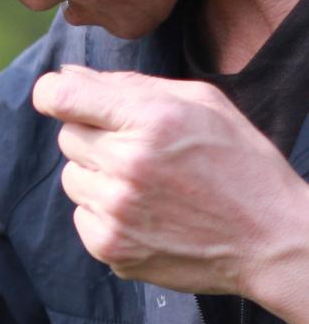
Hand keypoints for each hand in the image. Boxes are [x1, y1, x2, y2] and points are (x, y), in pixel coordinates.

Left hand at [32, 65, 308, 303]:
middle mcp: (127, 165)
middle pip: (68, 136)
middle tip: (139, 150)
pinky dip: (105, 213)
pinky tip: (147, 214)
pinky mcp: (111, 248)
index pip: (61, 97)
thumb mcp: (202, 104)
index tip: (61, 99)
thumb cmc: (240, 164)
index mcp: (151, 120)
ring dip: (98, 176)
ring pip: (72, 178)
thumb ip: (130, 84)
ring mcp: (116, 211)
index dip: (53, 94)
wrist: (269, 240)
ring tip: (147, 185)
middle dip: (95, 136)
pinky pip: (82, 216)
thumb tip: (67, 75)